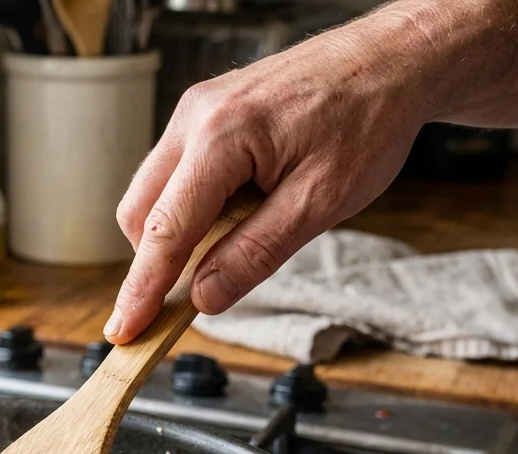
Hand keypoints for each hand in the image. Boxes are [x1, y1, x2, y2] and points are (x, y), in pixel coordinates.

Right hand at [105, 11, 431, 343]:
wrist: (394, 59)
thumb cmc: (368, 120)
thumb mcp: (320, 203)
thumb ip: (255, 253)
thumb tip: (204, 297)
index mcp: (221, 138)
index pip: (164, 231)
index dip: (141, 289)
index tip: (123, 330)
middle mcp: (195, 118)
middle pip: (141, 212)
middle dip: (156, 261)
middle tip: (192, 296)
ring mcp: (196, 111)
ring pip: (153, 193)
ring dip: (177, 233)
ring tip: (238, 238)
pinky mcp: (206, 113)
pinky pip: (176, 173)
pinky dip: (192, 207)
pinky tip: (238, 211)